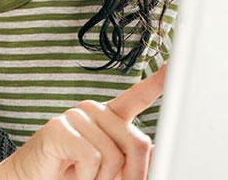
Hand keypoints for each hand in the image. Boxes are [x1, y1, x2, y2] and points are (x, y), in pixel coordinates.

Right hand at [0, 65, 167, 179]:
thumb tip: (158, 150)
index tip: (173, 64)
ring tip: (83, 177)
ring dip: (102, 179)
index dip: (157, 83)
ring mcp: (74, 117)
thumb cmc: (69, 174)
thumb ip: (131, 158)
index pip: (136, 97)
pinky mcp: (59, 128)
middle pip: (138, 143)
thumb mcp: (109, 169)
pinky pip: (92, 158)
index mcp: (108, 118)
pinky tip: (70, 172)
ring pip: (114, 156)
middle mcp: (92, 111)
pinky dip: (86, 177)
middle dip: (133, 174)